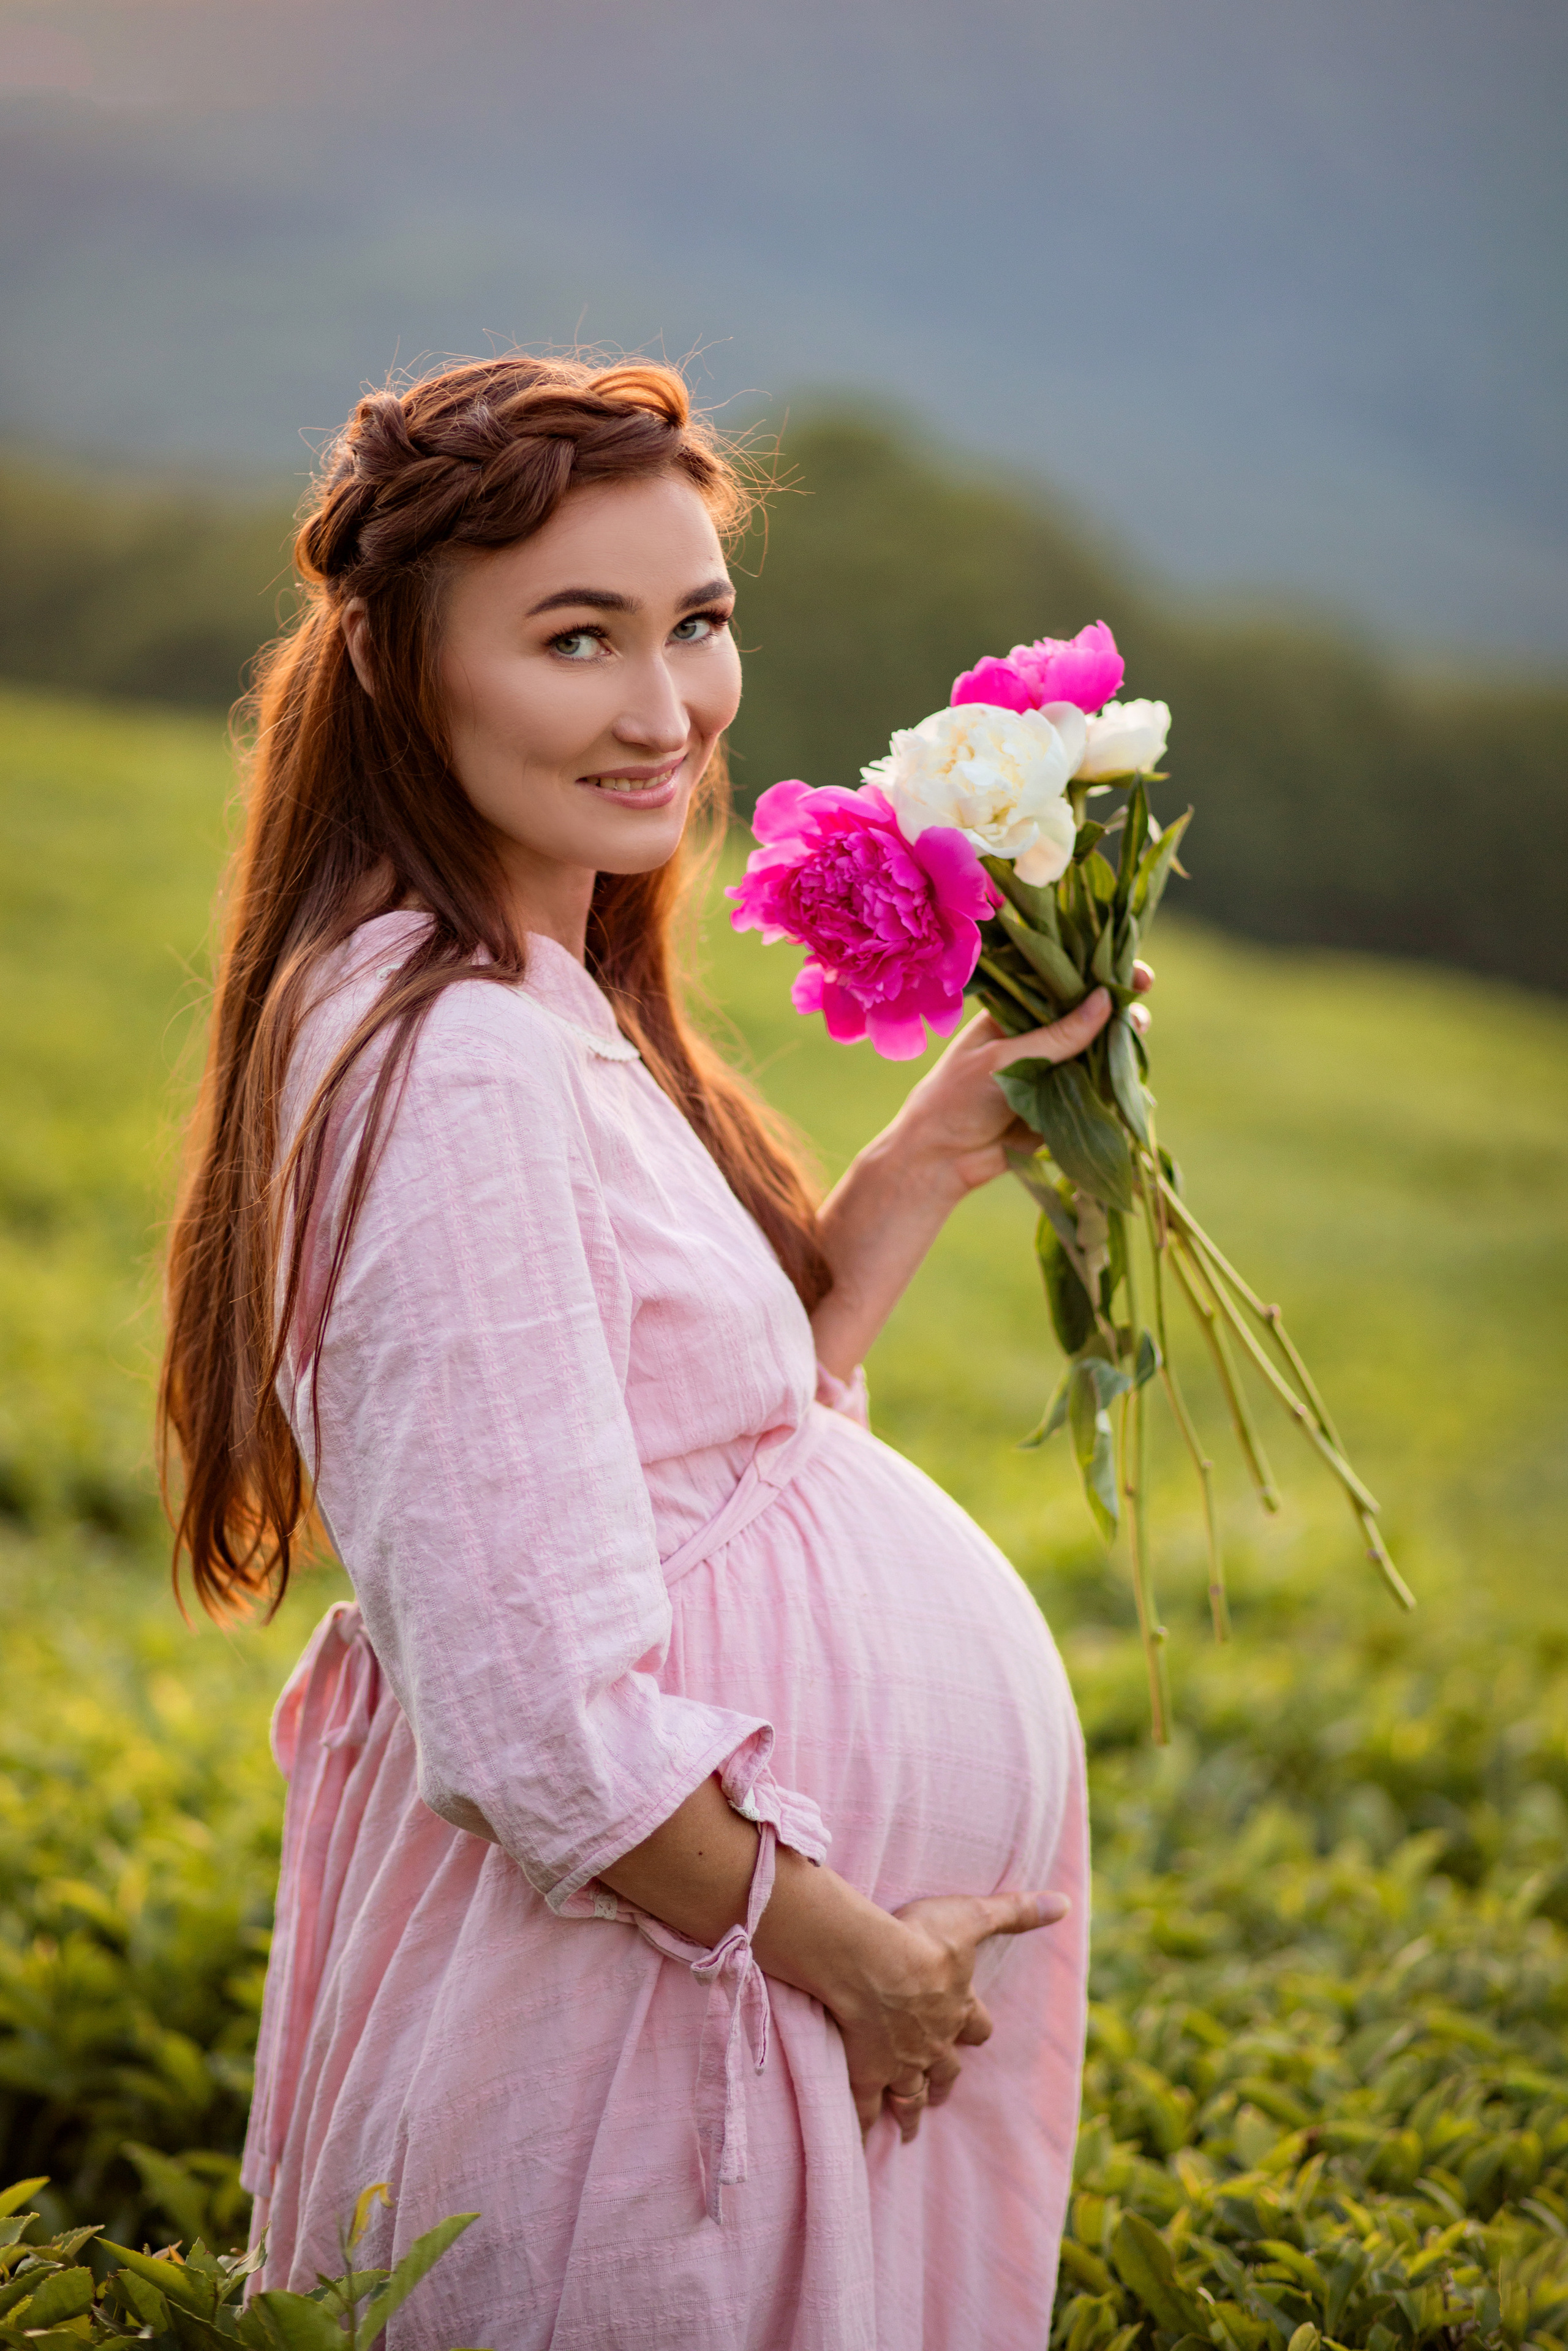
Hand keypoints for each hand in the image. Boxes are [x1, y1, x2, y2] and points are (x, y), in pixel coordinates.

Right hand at [832, 1889, 1071, 2142]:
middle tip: (941, 2095)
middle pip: (945, 2070)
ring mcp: (901, 2064)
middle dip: (944, 2081)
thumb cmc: (922, 1939)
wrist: (874, 1965)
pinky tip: (863, 2144)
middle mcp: (935, 2044)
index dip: (976, 2031)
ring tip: (910, 2128)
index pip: (977, 2028)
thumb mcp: (973, 1917)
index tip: (974, 2036)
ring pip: (911, 2096)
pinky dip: (866, 2129)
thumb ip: (1016, 1912)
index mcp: (959, 2009)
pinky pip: (867, 2110)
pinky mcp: (867, 2074)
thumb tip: (1065, 1904)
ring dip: (912, 2111)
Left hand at [892, 963, 1154, 1201]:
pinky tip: (1132, 1075)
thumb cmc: (959, 1097)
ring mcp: (1054, 1070)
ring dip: (1121, 1045)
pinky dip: (1115, 1083)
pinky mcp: (1064, 1103)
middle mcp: (1038, 1036)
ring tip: (1135, 1036)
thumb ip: (1057, 1035)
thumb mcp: (1005, 1059)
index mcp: (1015, 1013)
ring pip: (1098, 1051)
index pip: (1065, 984)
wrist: (942, 1160)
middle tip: (1137, 1014)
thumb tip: (1105, 998)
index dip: (1101, 976)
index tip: (1136, 975)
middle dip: (1119, 1010)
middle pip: (1090, 1016)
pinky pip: (1096, 1088)